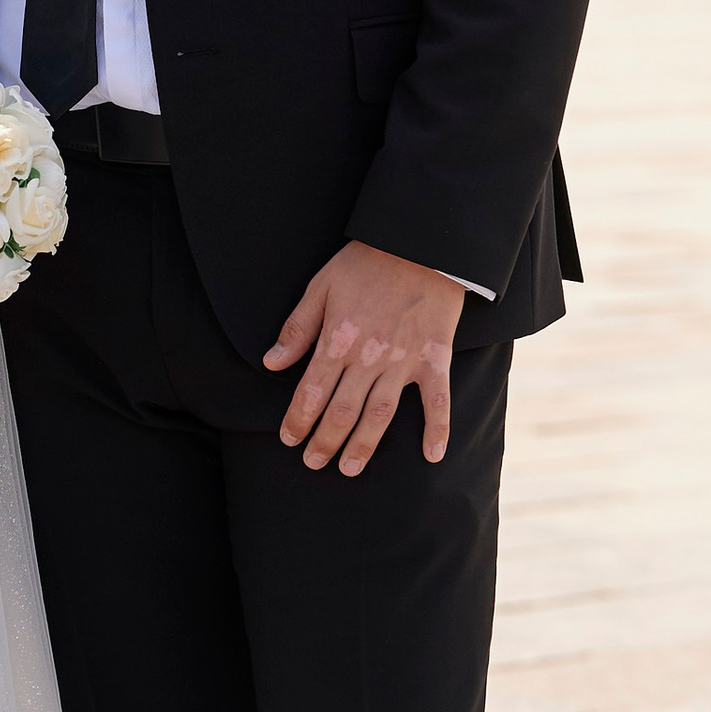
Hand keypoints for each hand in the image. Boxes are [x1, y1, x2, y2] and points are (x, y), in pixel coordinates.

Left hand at [265, 243, 465, 474]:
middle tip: (313, 463)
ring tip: (350, 468)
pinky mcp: (435, 358)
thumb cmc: (366, 262)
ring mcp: (404, 361)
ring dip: (364, 446)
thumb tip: (272, 363)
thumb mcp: (321, 286)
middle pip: (342, 411)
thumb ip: (297, 328)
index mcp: (338, 340)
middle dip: (324, 442)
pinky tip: (432, 456)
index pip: (310, 392)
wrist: (420, 243)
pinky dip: (438, 430)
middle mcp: (369, 357)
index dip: (297, 420)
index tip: (289, 440)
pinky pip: (438, 401)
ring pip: (380, 415)